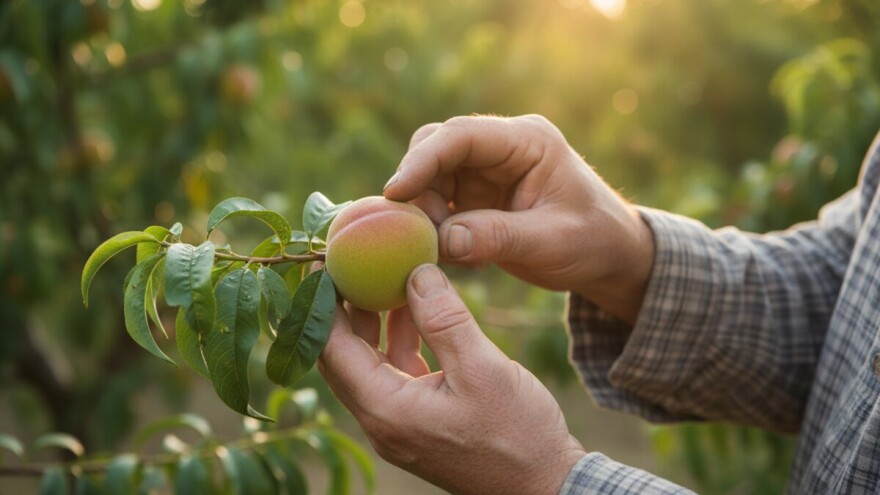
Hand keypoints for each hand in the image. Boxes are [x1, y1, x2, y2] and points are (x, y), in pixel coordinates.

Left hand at [318, 264, 585, 494]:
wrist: (546, 484)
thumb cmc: (519, 435)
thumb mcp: (483, 369)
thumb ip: (444, 319)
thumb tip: (415, 272)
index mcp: (386, 409)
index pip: (332, 350)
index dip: (322, 303)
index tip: (322, 262)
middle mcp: (382, 419)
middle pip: (342, 356)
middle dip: (341, 308)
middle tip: (346, 261)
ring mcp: (399, 422)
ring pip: (368, 363)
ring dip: (371, 320)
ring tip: (378, 272)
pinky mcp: (420, 420)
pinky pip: (395, 372)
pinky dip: (398, 338)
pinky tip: (412, 307)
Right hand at [384, 114, 653, 322]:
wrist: (609, 256)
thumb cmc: (593, 241)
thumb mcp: (552, 242)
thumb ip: (498, 237)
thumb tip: (440, 240)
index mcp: (527, 141)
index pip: (461, 135)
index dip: (422, 160)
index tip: (395, 193)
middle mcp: (500, 148)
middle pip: (435, 149)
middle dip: (419, 188)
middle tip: (421, 233)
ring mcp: (485, 172)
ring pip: (430, 179)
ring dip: (424, 213)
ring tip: (446, 251)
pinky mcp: (475, 198)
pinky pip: (437, 205)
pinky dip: (433, 229)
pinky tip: (454, 255)